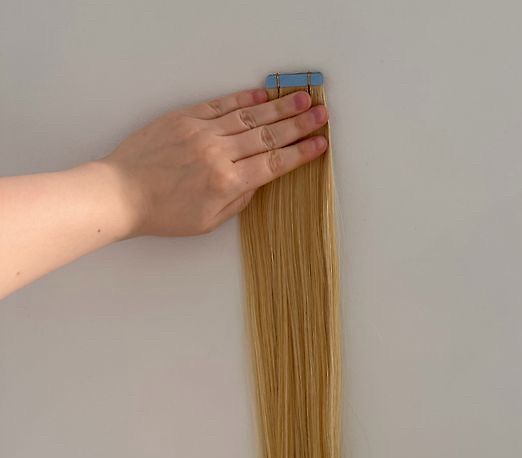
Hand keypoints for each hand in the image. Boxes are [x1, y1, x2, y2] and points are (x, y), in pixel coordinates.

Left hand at [99, 87, 328, 237]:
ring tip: (302, 98)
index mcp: (226, 183)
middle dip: (299, 125)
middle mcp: (218, 154)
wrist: (121, 194)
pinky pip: (221, 105)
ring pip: (249, 116)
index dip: (300, 153)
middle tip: (321, 115)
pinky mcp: (184, 118)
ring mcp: (201, 132)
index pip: (274, 164)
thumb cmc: (162, 214)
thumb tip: (256, 183)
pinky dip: (244, 98)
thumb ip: (237, 201)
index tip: (320, 145)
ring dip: (279, 107)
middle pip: (268, 136)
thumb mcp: (207, 222)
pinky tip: (262, 94)